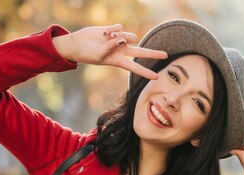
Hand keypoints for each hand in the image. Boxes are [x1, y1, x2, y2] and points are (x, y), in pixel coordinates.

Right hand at [52, 24, 167, 79]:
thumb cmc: (86, 54)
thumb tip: (122, 38)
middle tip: (166, 55)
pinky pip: (119, 27)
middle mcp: (121, 50)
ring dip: (120, 36)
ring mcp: (118, 40)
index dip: (146, 72)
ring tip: (107, 37)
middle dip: (153, 53)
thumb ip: (110, 47)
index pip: (135, 67)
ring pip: (129, 36)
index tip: (156, 77)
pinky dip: (112, 29)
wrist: (77, 44)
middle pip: (141, 52)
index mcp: (118, 61)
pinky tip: (104, 32)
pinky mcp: (114, 30)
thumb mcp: (98, 55)